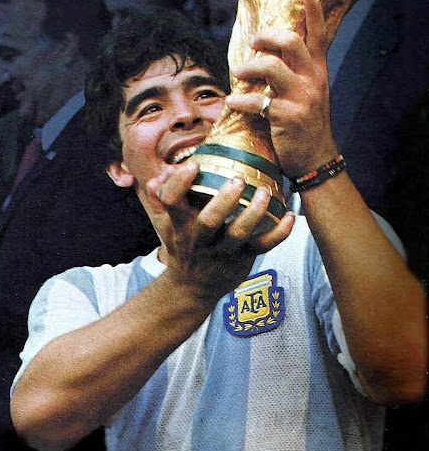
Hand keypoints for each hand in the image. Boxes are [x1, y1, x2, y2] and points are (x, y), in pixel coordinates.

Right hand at [147, 160, 294, 301]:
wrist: (192, 287)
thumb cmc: (181, 244)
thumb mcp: (164, 223)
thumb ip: (159, 196)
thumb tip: (163, 172)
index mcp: (179, 224)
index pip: (172, 202)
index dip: (180, 182)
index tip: (194, 164)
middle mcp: (200, 239)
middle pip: (210, 220)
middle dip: (224, 200)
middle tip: (237, 180)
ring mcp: (223, 250)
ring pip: (240, 233)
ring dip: (254, 212)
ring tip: (264, 192)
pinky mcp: (244, 258)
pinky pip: (264, 246)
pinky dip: (281, 232)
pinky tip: (291, 215)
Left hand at [226, 0, 337, 176]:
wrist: (316, 157)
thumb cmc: (306, 122)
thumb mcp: (309, 91)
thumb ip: (295, 69)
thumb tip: (266, 49)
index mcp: (318, 69)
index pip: (318, 33)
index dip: (311, 8)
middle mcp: (313, 79)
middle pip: (289, 41)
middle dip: (264, 37)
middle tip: (252, 45)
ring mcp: (302, 97)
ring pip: (270, 66)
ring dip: (248, 67)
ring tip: (237, 73)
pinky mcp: (288, 116)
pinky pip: (257, 101)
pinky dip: (240, 100)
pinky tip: (232, 102)